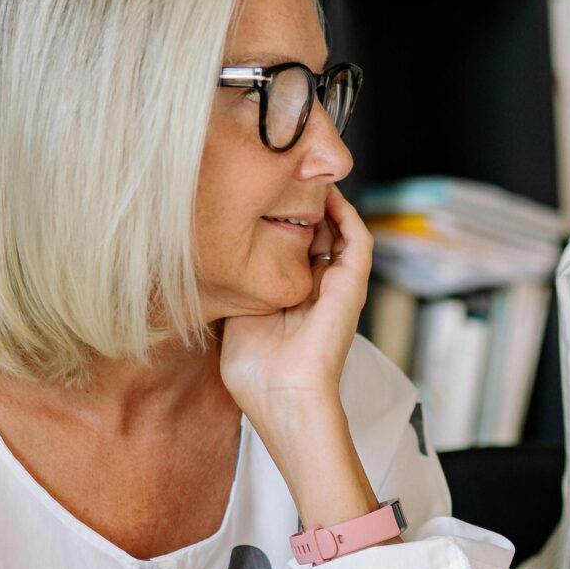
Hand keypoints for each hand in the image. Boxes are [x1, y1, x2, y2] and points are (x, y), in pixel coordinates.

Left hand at [218, 183, 372, 431]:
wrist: (281, 395)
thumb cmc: (256, 370)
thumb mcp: (234, 313)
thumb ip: (235, 284)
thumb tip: (212, 254)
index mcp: (293, 296)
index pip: (292, 247)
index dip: (280, 218)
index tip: (257, 192)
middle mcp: (318, 288)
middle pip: (317, 232)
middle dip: (301, 202)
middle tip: (281, 173)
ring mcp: (338, 286)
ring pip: (339, 230)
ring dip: (325, 201)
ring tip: (304, 173)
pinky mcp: (352, 285)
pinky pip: (357, 238)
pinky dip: (346, 212)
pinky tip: (327, 194)